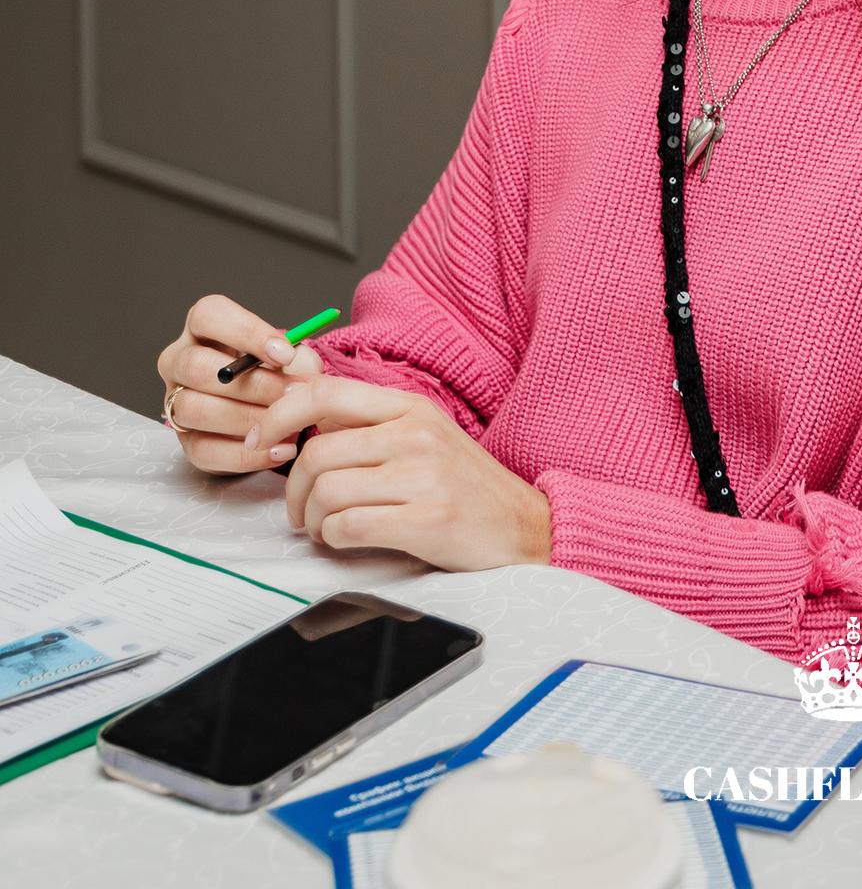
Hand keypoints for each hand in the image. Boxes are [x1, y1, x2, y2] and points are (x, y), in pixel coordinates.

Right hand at [156, 295, 325, 473]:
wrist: (269, 408)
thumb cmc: (275, 371)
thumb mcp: (290, 356)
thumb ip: (298, 359)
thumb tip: (304, 373)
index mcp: (202, 328)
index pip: (208, 315)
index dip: (247, 332)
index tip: (285, 354)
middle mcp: (179, 361)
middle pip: (195, 366)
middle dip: (251, 383)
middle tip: (291, 394)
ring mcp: (176, 401)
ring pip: (193, 409)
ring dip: (246, 419)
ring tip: (286, 425)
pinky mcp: (184, 441)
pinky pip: (203, 451)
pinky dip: (244, 455)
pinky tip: (277, 450)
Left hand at [248, 372, 551, 571]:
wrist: (524, 525)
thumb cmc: (465, 487)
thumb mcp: (423, 437)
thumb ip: (370, 427)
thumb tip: (301, 422)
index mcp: (409, 407)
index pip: (325, 393)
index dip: (280, 415)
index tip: (262, 442)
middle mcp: (415, 432)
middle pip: (317, 452)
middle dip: (294, 491)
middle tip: (301, 511)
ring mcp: (423, 474)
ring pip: (327, 491)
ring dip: (312, 520)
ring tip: (325, 529)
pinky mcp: (428, 518)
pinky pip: (350, 526)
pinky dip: (334, 539)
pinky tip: (346, 541)